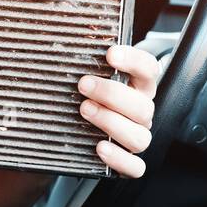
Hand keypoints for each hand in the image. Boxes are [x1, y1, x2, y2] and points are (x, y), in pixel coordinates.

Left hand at [78, 45, 159, 177]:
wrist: (76, 128)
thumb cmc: (84, 93)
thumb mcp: (86, 72)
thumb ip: (82, 59)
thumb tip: (58, 38)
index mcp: (138, 87)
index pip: (149, 69)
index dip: (134, 61)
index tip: (109, 54)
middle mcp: (141, 112)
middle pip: (142, 106)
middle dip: (113, 94)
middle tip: (84, 84)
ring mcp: (135, 136)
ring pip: (140, 137)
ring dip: (112, 122)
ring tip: (85, 110)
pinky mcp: (127, 161)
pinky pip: (135, 168)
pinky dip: (119, 159)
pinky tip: (99, 147)